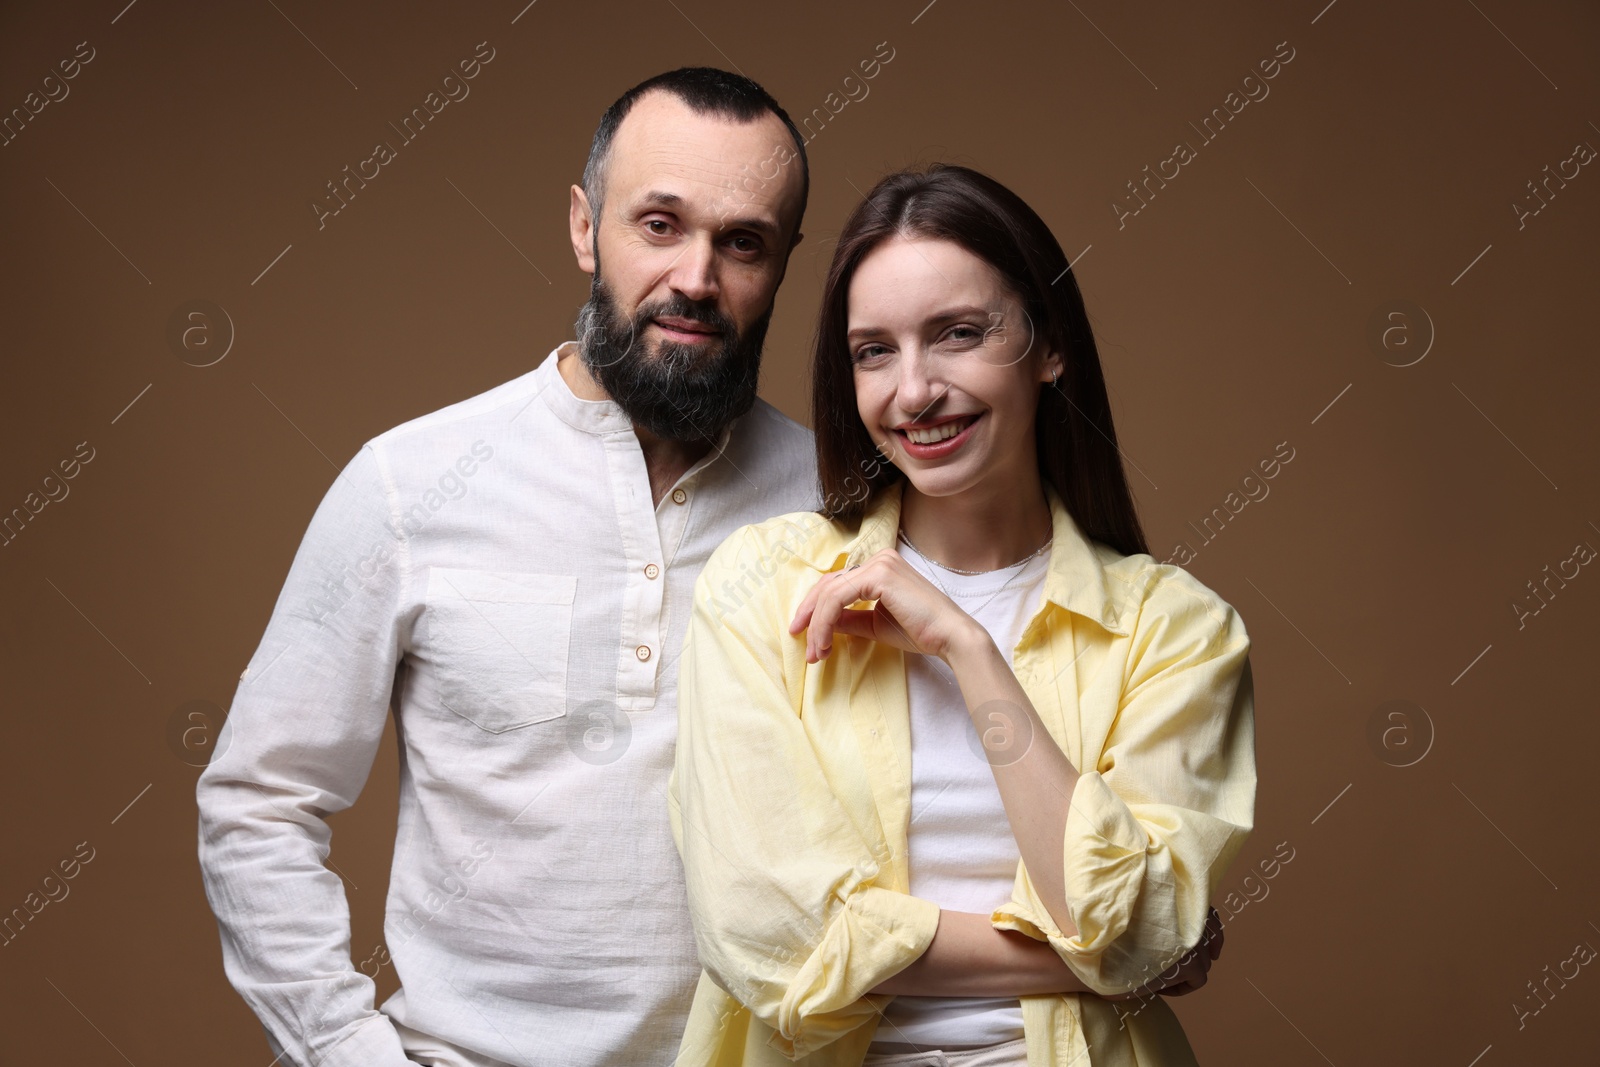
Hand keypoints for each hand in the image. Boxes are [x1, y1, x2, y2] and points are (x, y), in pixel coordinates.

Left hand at [788, 548, 979, 663]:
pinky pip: (837, 598)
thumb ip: (848, 619)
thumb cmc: (919, 631)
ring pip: (829, 593)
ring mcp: (879, 564)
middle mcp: (879, 559)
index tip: (805, 636)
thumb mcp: (874, 624)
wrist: (949, 637)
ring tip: (816, 652)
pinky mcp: (879, 576)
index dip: (815, 609)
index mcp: (880, 567)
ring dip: (817, 625)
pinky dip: (825, 622)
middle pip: (828, 584)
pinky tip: (824, 642)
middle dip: (810, 617)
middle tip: (804, 646)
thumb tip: (822, 623)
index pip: (836, 583)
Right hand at [1089, 906, 1224, 1001]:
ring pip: (1205, 962)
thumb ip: (1159, 914)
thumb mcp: (1135, 914)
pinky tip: (1159, 986)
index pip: (1209, 913)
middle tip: (1181, 966)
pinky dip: (1181, 987)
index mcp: (1175, 899)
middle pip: (1213, 938)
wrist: (1092, 954)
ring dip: (1185, 971)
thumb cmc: (1105, 935)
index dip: (1212, 931)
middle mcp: (1188, 916)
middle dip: (1201, 953)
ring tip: (1158, 975)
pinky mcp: (1189, 962)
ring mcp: (1191, 938)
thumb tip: (1180, 930)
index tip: (1209, 948)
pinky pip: (1198, 980)